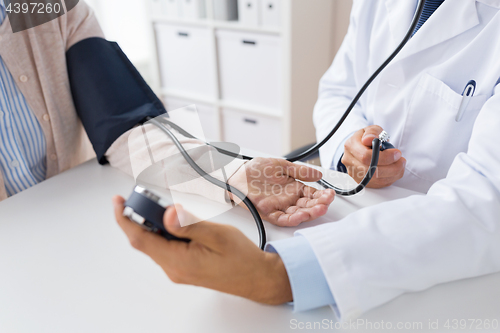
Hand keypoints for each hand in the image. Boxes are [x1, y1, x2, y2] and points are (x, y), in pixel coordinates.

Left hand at [113, 197, 292, 304]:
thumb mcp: (217, 235)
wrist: (256, 277)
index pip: (140, 239)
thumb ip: (190, 225)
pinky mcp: (184, 267)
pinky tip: (177, 222)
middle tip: (147, 197)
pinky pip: (166, 247)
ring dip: (155, 224)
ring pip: (156, 243)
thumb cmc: (241, 259)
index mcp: (179, 261)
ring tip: (166, 208)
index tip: (118, 201)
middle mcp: (174, 268)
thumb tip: (167, 214)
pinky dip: (166, 232)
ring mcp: (178, 270)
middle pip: (146, 240)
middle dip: (141, 217)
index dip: (125, 219)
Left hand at [228, 158, 334, 226]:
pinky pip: (282, 218)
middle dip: (318, 205)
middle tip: (326, 203)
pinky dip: (292, 218)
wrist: (237, 173)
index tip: (330, 195)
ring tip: (318, 210)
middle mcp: (288, 199)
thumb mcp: (281, 165)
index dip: (322, 196)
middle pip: (307, 206)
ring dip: (309, 213)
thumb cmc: (256, 170)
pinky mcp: (268, 212)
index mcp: (293, 188)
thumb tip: (317, 173)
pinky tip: (301, 216)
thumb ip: (299, 171)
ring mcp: (279, 206)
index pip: (312, 194)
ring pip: (297, 214)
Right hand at [342, 125, 405, 188]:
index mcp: (351, 146)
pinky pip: (378, 184)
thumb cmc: (368, 138)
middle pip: (372, 171)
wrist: (362, 147)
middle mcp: (350, 161)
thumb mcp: (372, 130)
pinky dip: (390, 178)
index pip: (366, 156)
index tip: (397, 153)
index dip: (385, 157)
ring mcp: (354, 173)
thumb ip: (372, 132)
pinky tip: (395, 170)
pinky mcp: (361, 181)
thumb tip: (370, 139)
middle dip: (392, 167)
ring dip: (393, 173)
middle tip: (401, 160)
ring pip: (376, 180)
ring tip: (400, 164)